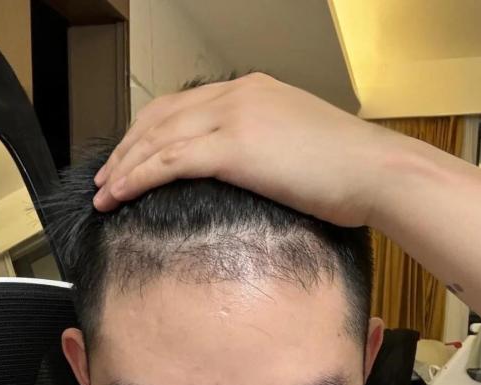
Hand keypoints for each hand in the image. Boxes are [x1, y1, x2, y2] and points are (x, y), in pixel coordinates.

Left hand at [92, 72, 398, 226]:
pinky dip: (138, 178)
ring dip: (124, 167)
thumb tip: (246, 172)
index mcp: (252, 91)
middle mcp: (237, 95)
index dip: (148, 133)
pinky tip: (119, 196)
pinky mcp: (234, 148)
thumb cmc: (348, 172)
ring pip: (158, 138)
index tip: (131, 159)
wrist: (377, 173)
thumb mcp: (298, 148)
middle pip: (160, 117)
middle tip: (106, 178)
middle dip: (127, 149)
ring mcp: (234, 117)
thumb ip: (263, 149)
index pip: (183, 106)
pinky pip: (169, 161)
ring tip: (103, 194)